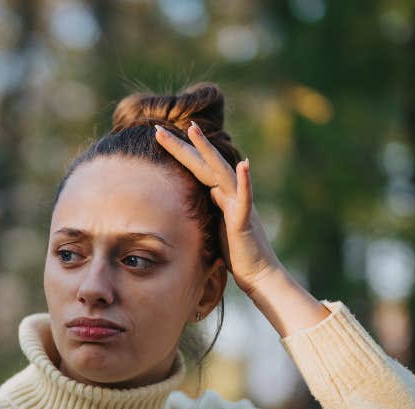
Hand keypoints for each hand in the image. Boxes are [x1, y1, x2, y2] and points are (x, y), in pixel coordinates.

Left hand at [154, 123, 281, 297]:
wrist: (257, 273)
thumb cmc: (235, 253)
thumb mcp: (212, 227)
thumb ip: (205, 210)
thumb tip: (190, 201)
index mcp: (219, 195)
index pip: (194, 168)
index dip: (177, 153)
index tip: (157, 137)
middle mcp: (229, 194)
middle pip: (203, 164)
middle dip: (181, 145)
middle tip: (157, 129)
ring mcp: (238, 204)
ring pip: (222, 172)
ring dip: (208, 151)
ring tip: (193, 130)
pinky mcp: (245, 221)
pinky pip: (246, 199)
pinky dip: (246, 182)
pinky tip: (245, 164)